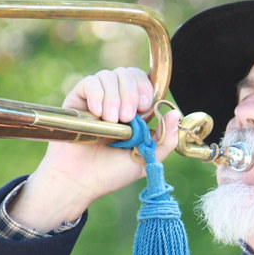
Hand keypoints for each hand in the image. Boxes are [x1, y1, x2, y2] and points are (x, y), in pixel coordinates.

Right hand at [9, 67, 179, 231]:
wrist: (80, 181)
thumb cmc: (111, 173)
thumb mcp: (147, 158)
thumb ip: (165, 139)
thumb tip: (176, 113)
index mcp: (134, 111)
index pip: (143, 81)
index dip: (146, 87)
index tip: (145, 106)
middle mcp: (115, 100)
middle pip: (128, 73)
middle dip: (131, 92)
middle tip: (127, 117)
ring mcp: (96, 98)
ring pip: (110, 76)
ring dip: (114, 97)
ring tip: (111, 121)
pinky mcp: (78, 99)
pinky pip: (90, 82)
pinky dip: (97, 94)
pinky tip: (98, 113)